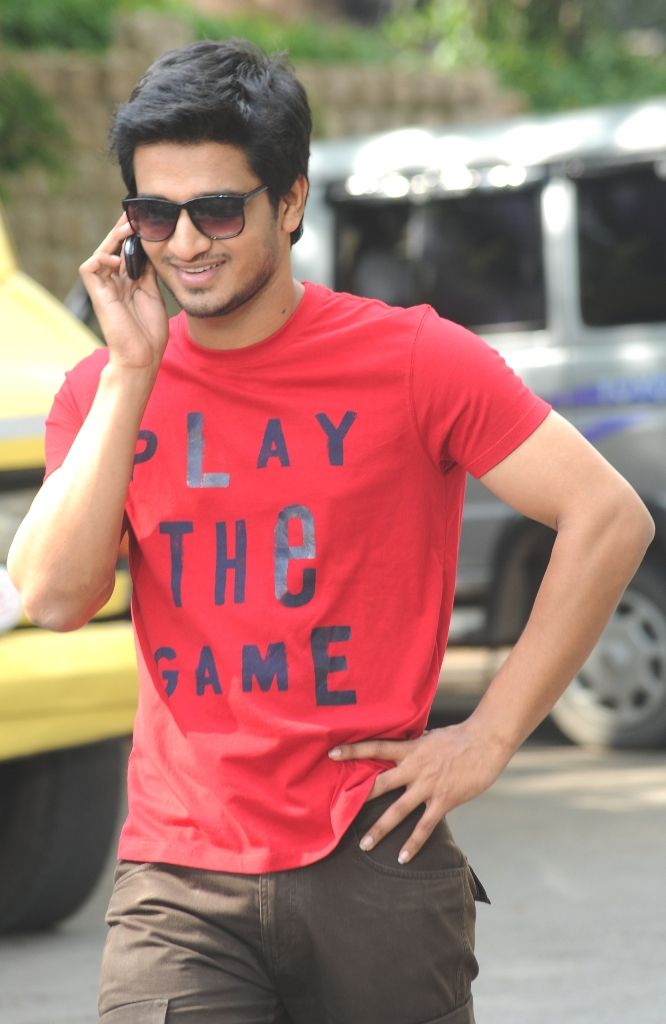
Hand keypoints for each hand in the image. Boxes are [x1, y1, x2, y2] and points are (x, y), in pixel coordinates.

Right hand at [79, 216, 168, 370]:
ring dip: (115, 237)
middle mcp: (114, 280)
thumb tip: (151, 247)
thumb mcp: (154, 293)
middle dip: (125, 229)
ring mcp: (104, 286)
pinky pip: (92, 266)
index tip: (150, 218)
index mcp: (128, 280)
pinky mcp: (96, 292)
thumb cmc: (150, 331)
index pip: (128, 250)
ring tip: (130, 227)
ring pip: (103, 251)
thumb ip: (148, 271)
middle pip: (115, 246)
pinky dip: (104, 257)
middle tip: (137, 213)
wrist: (143, 355)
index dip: (136, 234)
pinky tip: (119, 260)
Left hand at [329, 722, 511, 862]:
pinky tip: (402, 857)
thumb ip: (415, 746)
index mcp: (410, 749)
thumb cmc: (460, 737)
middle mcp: (414, 768)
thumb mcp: (431, 737)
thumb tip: (404, 746)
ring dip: (380, 828)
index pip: (376, 747)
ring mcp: (428, 785)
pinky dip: (413, 843)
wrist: (485, 742)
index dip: (353, 751)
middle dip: (360, 798)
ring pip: (398, 810)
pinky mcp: (443, 800)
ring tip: (365, 845)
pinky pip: (424, 826)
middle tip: (340, 813)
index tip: (332, 754)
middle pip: (380, 784)